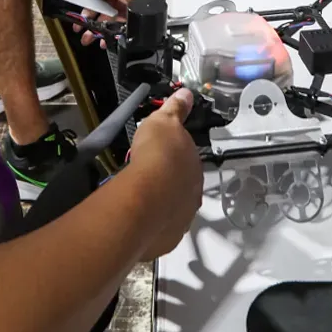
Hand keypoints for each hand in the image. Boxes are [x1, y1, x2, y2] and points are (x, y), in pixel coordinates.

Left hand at [57, 0, 143, 37]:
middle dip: (113, 27)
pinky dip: (88, 16)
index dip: (132, 16)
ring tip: (89, 37)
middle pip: (120, 10)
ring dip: (99, 25)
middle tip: (103, 40)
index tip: (125, 31)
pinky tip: (80, 24)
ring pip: (106, 11)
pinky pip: (93, 6)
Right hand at [127, 88, 203, 259]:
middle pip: (181, 187)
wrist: (146, 194)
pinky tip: (137, 217)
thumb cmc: (156, 153)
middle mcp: (194, 195)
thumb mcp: (164, 121)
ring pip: (172, 210)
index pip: (187, 161)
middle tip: (145, 176)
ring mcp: (182, 219)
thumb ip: (176, 109)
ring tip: (139, 198)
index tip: (157, 156)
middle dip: (167, 182)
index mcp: (194, 167)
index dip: (172, 157)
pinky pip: (160, 230)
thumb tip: (187, 93)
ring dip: (161, 205)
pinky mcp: (168, 238)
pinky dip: (152, 225)